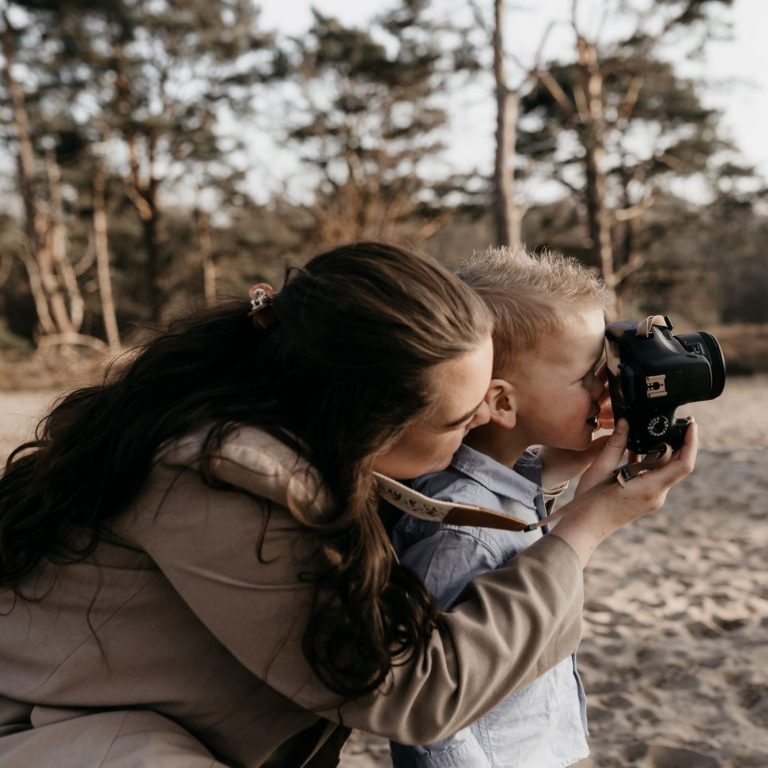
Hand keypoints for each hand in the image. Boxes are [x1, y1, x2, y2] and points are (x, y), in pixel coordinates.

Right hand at [553, 418, 697, 565]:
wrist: (585, 527)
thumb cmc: (591, 501)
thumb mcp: (601, 469)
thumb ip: (616, 444)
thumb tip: (626, 422)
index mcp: (651, 487)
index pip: (683, 464)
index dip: (691, 443)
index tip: (691, 424)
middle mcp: (657, 494)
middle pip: (677, 465)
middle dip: (680, 443)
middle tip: (677, 421)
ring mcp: (652, 498)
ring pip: (666, 470)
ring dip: (662, 451)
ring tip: (653, 430)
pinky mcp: (645, 499)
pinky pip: (654, 476)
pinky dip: (650, 461)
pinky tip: (635, 449)